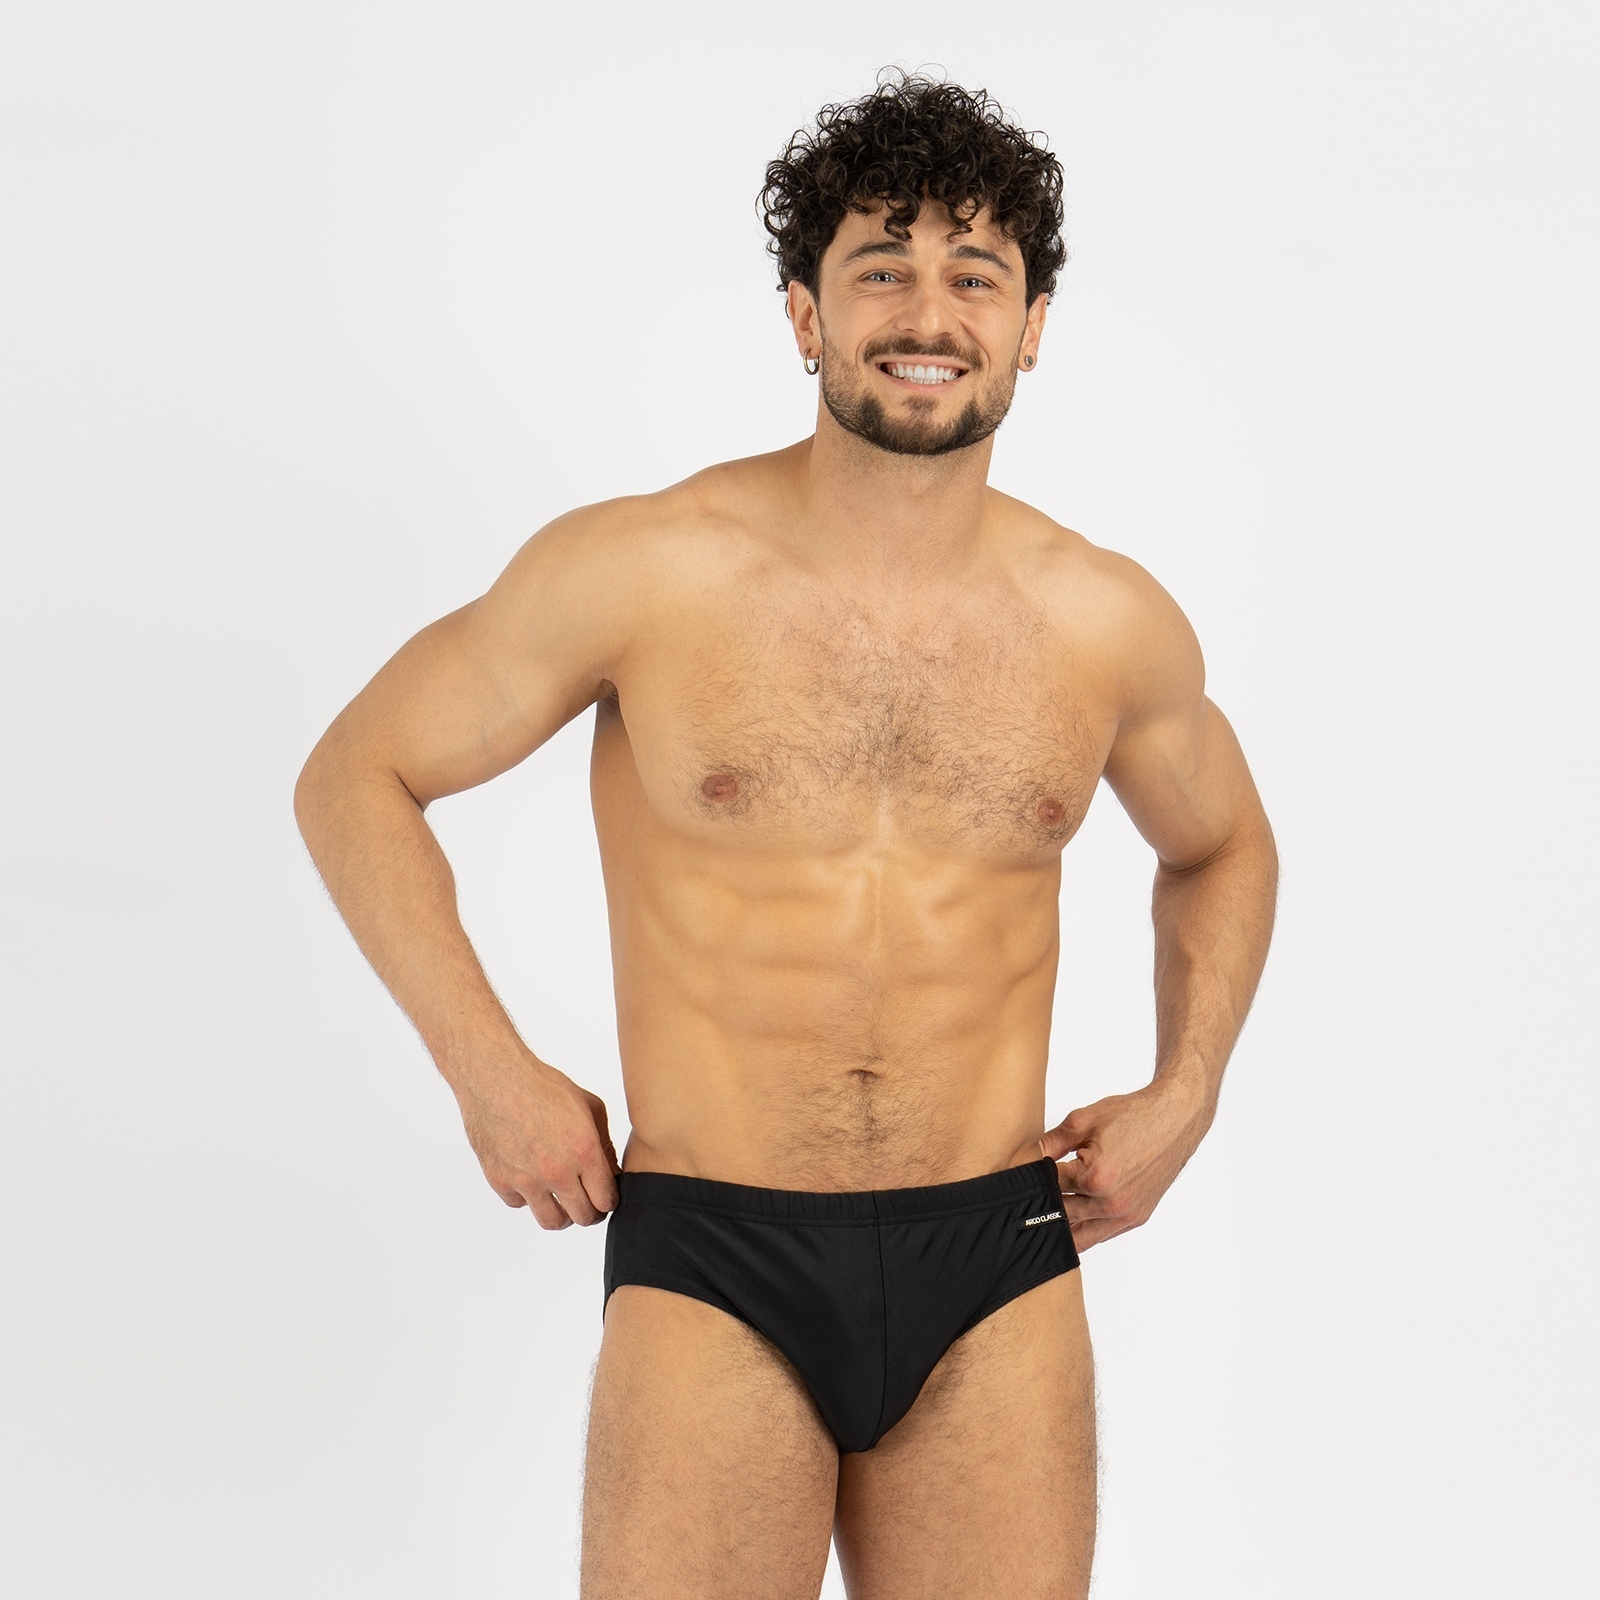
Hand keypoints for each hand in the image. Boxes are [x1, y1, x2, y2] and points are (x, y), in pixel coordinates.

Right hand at [452, 1055, 619, 1228]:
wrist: (496, 1077)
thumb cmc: (542, 1086)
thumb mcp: (589, 1106)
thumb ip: (604, 1143)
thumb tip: (610, 1172)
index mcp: (584, 1151)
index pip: (606, 1200)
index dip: (610, 1200)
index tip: (606, 1194)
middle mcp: (556, 1171)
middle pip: (583, 1217)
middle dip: (591, 1211)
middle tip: (589, 1201)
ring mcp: (526, 1180)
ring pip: (552, 1221)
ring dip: (562, 1214)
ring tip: (563, 1198)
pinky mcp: (500, 1180)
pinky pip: (520, 1204)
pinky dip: (527, 1196)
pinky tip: (531, 1177)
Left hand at [1039, 1076, 1213, 1250]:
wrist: (1174, 1120)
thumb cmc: (1132, 1115)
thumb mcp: (1083, 1120)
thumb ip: (1051, 1143)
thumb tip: (1024, 1158)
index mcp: (1095, 1177)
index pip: (1049, 1187)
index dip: (1031, 1179)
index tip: (1018, 1178)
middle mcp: (1112, 1203)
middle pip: (1061, 1215)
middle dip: (1042, 1205)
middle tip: (1022, 1200)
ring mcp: (1126, 1214)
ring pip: (1079, 1236)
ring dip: (1060, 1225)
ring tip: (1043, 1212)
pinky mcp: (1136, 1218)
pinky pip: (1100, 1234)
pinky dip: (1083, 1229)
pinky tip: (1069, 1217)